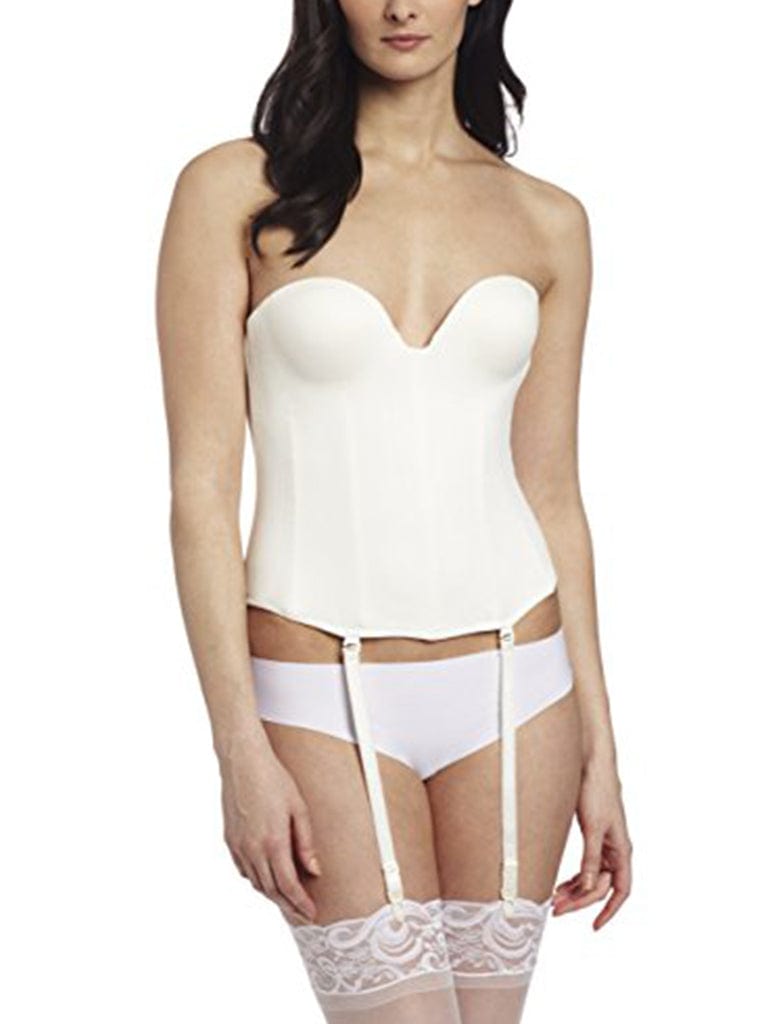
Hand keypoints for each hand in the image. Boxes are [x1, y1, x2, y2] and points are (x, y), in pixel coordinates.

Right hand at [218, 732, 321, 923]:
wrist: (243, 762)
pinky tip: (267, 880)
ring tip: (288, 902)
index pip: (288, 885)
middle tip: (302, 916)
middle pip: (271, 891)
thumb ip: (306, 842)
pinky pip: (244, 871)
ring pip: (256, 883)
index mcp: (273, 842)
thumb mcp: (299, 808)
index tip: (311, 913)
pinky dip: (257, 881)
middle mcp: (253, 849)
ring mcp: (239, 847)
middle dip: (288, 906)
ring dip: (273, 896)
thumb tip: (314, 870)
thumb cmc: (273, 779)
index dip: (300, 903)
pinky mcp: (230, 841)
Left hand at [552, 755, 631, 928]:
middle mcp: (616, 849)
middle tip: (556, 909)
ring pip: (591, 876)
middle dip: (580, 900)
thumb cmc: (597, 790)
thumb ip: (590, 858)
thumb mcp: (593, 827)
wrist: (592, 762)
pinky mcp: (593, 835)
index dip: (610, 910)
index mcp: (622, 849)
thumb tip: (586, 887)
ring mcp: (604, 843)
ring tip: (553, 898)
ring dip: (574, 889)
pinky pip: (586, 864)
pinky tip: (560, 883)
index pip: (621, 890)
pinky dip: (574, 875)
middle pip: (601, 886)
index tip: (594, 925)